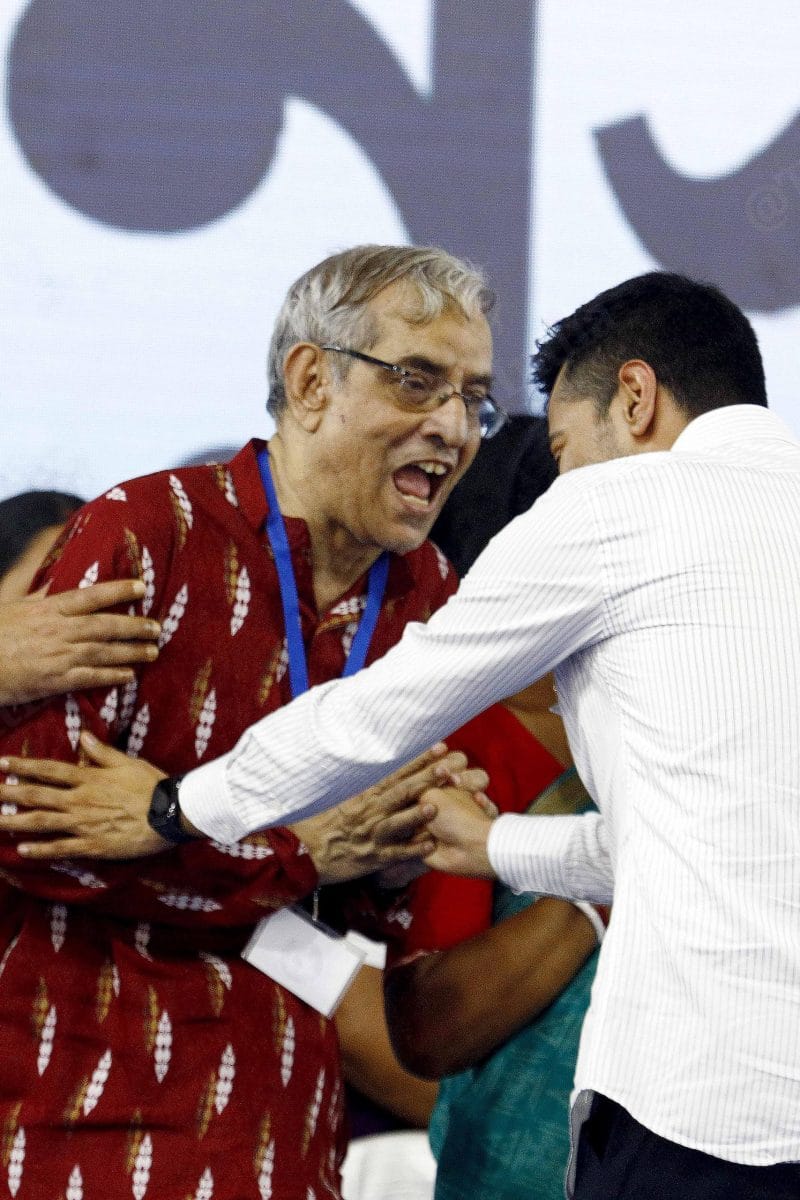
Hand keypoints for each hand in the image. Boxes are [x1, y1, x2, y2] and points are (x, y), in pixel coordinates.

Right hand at [0, 580, 160, 705]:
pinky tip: (130, 676)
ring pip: (104, 651)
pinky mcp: (55, 681)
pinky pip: (91, 678)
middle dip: (134, 625)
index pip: (91, 596)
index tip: (142, 587)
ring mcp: (59, 656)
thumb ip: (37, 596)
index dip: (119, 590)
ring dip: (131, 651)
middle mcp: (58, 630)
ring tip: (153, 651)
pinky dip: (113, 676)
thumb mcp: (13, 607)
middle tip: (157, 626)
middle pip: (105, 625)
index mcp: (48, 608)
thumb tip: (53, 583)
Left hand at [0, 731, 170, 858]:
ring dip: (14, 822)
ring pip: (42, 823)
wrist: (171, 814)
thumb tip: (82, 736)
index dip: (23, 766)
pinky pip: (61, 848)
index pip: (48, 770)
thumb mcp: (128, 762)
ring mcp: (84, 824)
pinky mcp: (92, 845)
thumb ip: (102, 752)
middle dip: (9, 793)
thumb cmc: (152, 786)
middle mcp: (80, 800)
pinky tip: (22, 850)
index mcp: (89, 778)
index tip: (2, 763)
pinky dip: (41, 850)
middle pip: (37, 796)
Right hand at [290, 747, 488, 885]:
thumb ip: (366, 784)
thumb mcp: (343, 797)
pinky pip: (395, 854)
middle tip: (447, 767)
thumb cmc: (324, 823)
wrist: (304, 852)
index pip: (396, 772)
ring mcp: (373, 835)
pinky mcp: (373, 858)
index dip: (418, 760)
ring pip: (397, 823)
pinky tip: (430, 846)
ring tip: (434, 806)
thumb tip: (385, 766)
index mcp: (365, 794)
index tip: (440, 747)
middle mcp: (371, 811)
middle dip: (425, 779)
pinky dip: (412, 851)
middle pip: (401, 792)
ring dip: (416, 815)